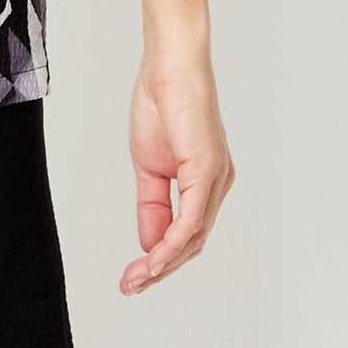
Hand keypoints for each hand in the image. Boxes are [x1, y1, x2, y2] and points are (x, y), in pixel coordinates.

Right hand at [120, 45, 235, 294]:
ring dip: (163, 264)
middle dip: (160, 269)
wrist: (169, 62)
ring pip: (193, 238)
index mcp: (204, 181)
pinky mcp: (208, 171)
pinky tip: (154, 259)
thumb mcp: (148, 163)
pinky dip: (172, 245)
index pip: (186, 233)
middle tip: (130, 286)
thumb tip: (150, 244)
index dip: (160, 258)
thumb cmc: (161, 100)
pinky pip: (192, 220)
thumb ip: (152, 204)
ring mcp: (216, 179)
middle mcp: (217, 185)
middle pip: (192, 243)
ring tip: (136, 280)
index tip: (133, 276)